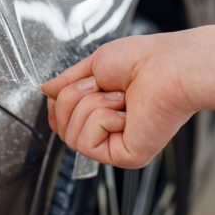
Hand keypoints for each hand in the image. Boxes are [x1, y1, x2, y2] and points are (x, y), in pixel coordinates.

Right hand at [41, 32, 198, 169]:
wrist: (169, 65)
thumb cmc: (144, 59)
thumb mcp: (95, 64)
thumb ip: (68, 81)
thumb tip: (46, 90)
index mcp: (103, 110)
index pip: (61, 119)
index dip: (57, 104)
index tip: (65, 87)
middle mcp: (109, 130)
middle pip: (60, 125)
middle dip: (74, 96)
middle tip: (102, 84)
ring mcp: (116, 145)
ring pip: (70, 134)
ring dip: (90, 105)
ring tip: (119, 97)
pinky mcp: (124, 156)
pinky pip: (86, 142)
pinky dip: (101, 118)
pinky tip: (124, 111)